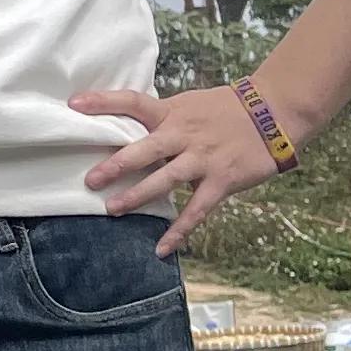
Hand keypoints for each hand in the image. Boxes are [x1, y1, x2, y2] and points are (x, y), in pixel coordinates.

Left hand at [70, 82, 285, 255]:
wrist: (276, 112)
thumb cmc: (227, 109)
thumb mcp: (189, 105)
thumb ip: (161, 119)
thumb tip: (126, 127)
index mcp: (172, 113)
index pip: (133, 102)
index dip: (103, 102)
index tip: (74, 104)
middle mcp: (184, 135)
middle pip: (145, 149)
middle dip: (116, 165)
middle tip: (89, 180)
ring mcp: (202, 159)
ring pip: (166, 180)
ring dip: (138, 196)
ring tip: (112, 209)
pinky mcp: (221, 181)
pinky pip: (196, 210)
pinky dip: (179, 231)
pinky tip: (161, 248)